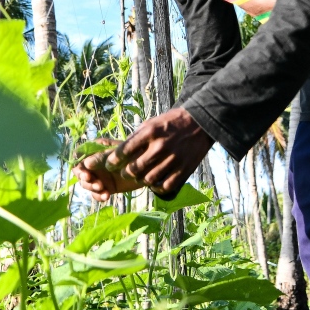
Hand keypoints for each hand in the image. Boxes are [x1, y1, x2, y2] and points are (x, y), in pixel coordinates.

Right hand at [73, 137, 145, 202]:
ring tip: (102, 189)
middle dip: (85, 179)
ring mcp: (100, 176)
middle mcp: (95, 163)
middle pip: (80, 172)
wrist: (150, 168)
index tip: (85, 173)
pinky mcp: (106, 187)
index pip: (79, 156)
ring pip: (87, 184)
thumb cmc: (135, 154)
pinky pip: (96, 193)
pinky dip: (99, 196)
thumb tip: (86, 164)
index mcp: (96, 150)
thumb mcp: (118, 154)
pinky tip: (106, 196)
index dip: (78, 165)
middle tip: (96, 183)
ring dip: (92, 188)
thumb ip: (102, 158)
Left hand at [74, 108, 212, 202]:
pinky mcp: (184, 170)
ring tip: (140, 177)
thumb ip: (136, 138)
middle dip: (125, 173)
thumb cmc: (170, 123)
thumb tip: (118, 152)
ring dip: (141, 180)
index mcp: (150, 132)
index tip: (110, 164)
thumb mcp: (151, 123)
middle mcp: (160, 147)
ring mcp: (173, 160)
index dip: (113, 161)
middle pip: (134, 169)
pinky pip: (165, 186)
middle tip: (124, 172)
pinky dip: (157, 187)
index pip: (124, 151)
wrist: (200, 123)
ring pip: (148, 180)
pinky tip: (154, 182)